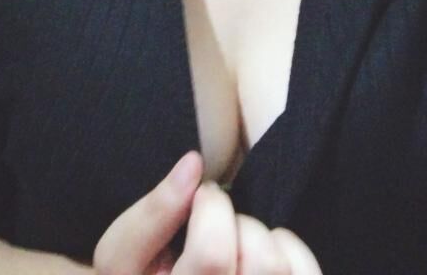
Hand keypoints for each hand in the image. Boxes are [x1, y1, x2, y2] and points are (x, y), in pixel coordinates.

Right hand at [93, 151, 322, 274]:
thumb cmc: (138, 274)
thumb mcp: (121, 254)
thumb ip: (151, 213)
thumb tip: (193, 163)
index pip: (213, 257)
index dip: (211, 208)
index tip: (201, 196)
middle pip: (260, 261)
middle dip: (237, 222)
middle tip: (214, 224)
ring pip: (281, 265)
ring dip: (260, 236)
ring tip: (234, 242)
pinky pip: (304, 273)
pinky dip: (288, 248)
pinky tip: (262, 254)